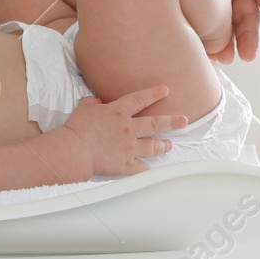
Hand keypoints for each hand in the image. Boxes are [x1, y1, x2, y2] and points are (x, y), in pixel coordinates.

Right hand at [60, 86, 187, 177]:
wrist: (75, 150)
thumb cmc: (77, 128)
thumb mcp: (84, 108)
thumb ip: (92, 103)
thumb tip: (96, 101)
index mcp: (118, 112)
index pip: (139, 99)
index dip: (153, 93)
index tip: (165, 90)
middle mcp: (128, 128)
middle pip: (155, 123)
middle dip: (172, 121)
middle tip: (184, 121)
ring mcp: (129, 147)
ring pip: (152, 146)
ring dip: (163, 145)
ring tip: (170, 145)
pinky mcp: (125, 164)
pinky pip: (140, 167)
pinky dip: (145, 167)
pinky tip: (149, 168)